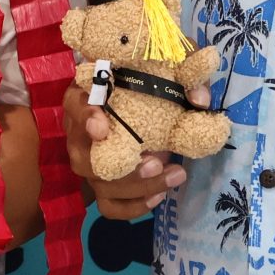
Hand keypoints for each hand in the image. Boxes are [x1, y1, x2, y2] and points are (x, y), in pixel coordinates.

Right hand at [65, 77, 188, 220]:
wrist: (145, 104)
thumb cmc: (146, 80)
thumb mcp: (167, 68)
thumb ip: (185, 76)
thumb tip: (200, 100)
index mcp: (85, 96)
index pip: (74, 105)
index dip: (84, 117)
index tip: (102, 127)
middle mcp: (79, 133)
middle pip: (84, 158)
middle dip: (119, 166)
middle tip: (156, 161)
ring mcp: (90, 164)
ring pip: (100, 185)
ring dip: (137, 187)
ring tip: (175, 175)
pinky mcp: (103, 185)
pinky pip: (109, 206)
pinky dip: (133, 207)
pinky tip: (159, 196)